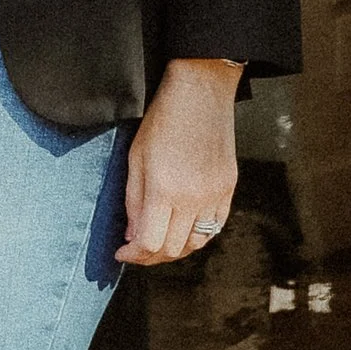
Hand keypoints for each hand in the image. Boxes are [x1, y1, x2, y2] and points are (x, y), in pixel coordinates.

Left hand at [118, 57, 241, 267]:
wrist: (201, 92)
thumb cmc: (162, 120)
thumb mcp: (135, 158)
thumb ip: (133, 201)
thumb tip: (132, 236)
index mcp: (164, 189)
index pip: (149, 242)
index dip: (133, 255)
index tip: (121, 253)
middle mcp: (193, 198)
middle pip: (172, 249)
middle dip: (150, 256)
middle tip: (137, 250)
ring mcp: (215, 195)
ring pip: (196, 243)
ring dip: (175, 250)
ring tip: (159, 243)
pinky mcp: (228, 188)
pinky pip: (214, 227)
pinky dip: (197, 235)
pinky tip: (182, 229)